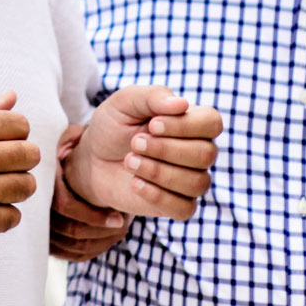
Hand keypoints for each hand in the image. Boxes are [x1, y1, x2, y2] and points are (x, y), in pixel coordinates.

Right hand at [50, 127, 129, 260]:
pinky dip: (96, 250)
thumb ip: (74, 138)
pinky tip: (110, 238)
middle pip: (72, 232)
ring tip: (120, 229)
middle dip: (102, 232)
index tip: (119, 218)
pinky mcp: (54, 245)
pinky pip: (76, 256)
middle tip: (123, 224)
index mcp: (42, 184)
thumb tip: (81, 141)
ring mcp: (44, 230)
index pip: (65, 206)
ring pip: (76, 247)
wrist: (58, 165)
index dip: (93, 215)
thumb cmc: (68, 147)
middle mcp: (38, 210)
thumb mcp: (68, 136)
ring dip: (102, 241)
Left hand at [68, 86, 220, 219]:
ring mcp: (189, 180)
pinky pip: (185, 209)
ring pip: (197, 182)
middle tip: (134, 143)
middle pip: (206, 154)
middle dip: (166, 149)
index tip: (152, 124)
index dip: (185, 125)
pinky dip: (159, 197)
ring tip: (129, 161)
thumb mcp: (125, 103)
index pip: (212, 123)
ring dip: (158, 171)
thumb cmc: (114, 127)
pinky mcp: (176, 205)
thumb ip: (153, 97)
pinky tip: (135, 183)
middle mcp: (198, 152)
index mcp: (192, 123)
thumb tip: (182, 104)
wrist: (93, 159)